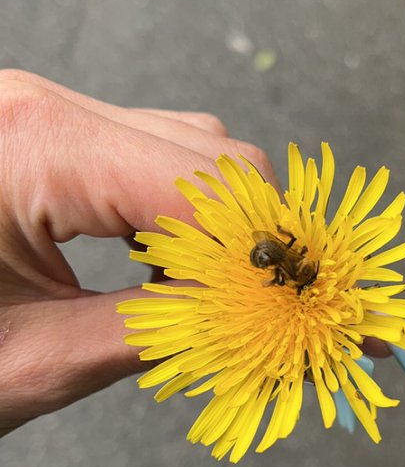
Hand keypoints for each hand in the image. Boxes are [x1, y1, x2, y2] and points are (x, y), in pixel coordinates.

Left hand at [0, 70, 279, 436]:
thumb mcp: (32, 361)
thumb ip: (159, 332)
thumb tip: (260, 326)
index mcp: (34, 146)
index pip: (206, 190)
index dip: (270, 261)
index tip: (310, 322)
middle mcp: (41, 106)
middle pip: (211, 158)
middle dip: (253, 245)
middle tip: (270, 323)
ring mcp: (38, 109)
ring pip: (186, 149)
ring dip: (217, 229)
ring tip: (206, 305)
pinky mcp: (36, 128)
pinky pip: (144, 152)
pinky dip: (174, 212)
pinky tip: (161, 269)